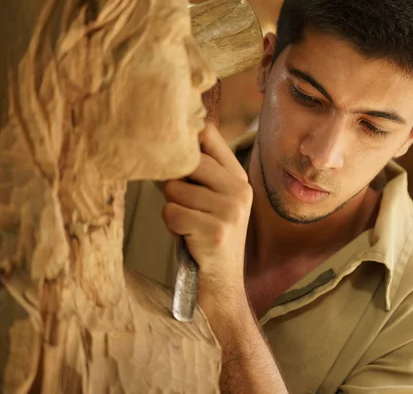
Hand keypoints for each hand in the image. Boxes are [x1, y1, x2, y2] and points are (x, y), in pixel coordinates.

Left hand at [161, 123, 251, 305]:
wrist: (222, 284)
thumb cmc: (208, 237)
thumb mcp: (214, 200)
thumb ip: (201, 171)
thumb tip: (168, 140)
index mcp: (239, 178)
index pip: (208, 134)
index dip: (183, 138)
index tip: (171, 149)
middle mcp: (239, 190)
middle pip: (186, 160)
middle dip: (174, 181)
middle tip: (184, 203)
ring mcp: (230, 211)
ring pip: (174, 189)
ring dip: (172, 208)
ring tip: (189, 224)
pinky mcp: (215, 232)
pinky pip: (172, 213)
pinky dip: (172, 226)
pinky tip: (187, 237)